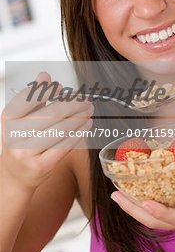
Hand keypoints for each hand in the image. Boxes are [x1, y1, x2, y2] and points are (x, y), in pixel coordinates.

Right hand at [1, 72, 93, 192]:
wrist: (14, 176)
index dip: (47, 90)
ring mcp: (26, 153)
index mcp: (9, 120)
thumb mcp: (21, 119)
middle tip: (85, 101)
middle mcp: (14, 136)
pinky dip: (78, 134)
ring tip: (89, 112)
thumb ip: (34, 97)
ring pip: (60, 130)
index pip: (28, 98)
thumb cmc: (21, 142)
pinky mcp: (40, 166)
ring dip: (79, 119)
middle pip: (50, 114)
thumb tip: (45, 75)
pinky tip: (86, 126)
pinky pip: (64, 146)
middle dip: (73, 105)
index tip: (61, 87)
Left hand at [110, 148, 174, 234]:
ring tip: (118, 195)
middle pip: (159, 222)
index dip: (161, 211)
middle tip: (116, 195)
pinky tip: (137, 196)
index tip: (144, 202)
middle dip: (136, 210)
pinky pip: (163, 217)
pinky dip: (147, 208)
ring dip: (137, 209)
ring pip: (158, 221)